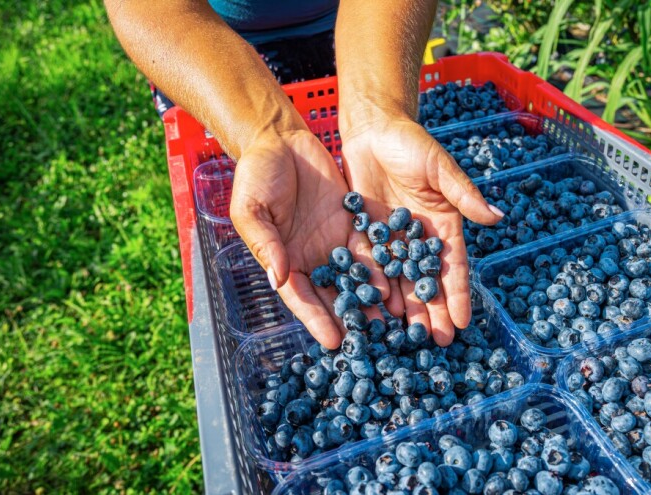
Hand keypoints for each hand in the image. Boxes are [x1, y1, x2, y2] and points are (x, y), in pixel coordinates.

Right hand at [230, 130, 389, 348]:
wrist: (280, 139)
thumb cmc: (256, 173)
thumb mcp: (251, 208)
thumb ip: (266, 243)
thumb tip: (279, 278)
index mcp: (282, 260)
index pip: (300, 297)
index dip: (316, 319)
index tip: (333, 341)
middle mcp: (310, 257)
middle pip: (332, 294)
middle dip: (350, 318)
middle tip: (371, 342)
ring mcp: (332, 242)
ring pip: (354, 277)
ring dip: (371, 299)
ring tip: (391, 322)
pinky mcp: (351, 223)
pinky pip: (369, 248)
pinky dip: (382, 267)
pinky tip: (399, 284)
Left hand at [340, 117, 502, 345]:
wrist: (373, 129)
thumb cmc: (412, 144)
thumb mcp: (440, 168)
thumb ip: (464, 194)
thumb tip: (497, 217)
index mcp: (443, 224)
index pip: (453, 267)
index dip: (459, 295)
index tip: (463, 322)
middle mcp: (419, 238)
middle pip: (427, 281)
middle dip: (432, 311)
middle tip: (435, 342)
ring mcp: (392, 239)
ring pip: (400, 280)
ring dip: (405, 308)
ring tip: (405, 336)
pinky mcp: (366, 234)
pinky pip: (371, 266)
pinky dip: (374, 288)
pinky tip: (375, 310)